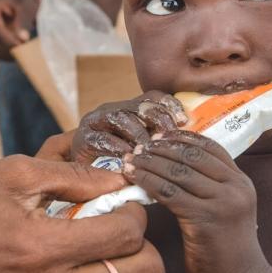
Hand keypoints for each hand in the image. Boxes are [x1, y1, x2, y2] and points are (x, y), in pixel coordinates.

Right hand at [0, 0, 39, 59]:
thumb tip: (22, 38)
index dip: (10, 41)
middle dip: (9, 49)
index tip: (24, 45)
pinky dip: (5, 55)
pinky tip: (18, 50)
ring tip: (24, 49)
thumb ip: (25, 19)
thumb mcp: (28, 3)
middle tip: (26, 48)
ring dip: (8, 53)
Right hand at [0, 156, 164, 272]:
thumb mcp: (16, 172)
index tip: (119, 199)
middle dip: (140, 244)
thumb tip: (126, 180)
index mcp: (39, 247)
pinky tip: (76, 270)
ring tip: (101, 250)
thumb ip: (78, 177)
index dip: (133, 211)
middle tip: (117, 225)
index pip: (126, 235)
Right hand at [69, 92, 186, 160]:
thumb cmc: (120, 164)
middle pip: (139, 105)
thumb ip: (161, 143)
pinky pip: (101, 139)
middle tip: (168, 137)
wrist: (82, 175)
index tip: (183, 121)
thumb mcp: (143, 149)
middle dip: (157, 119)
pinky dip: (117, 149)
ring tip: (149, 150)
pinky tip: (130, 159)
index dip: (170, 105)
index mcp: (130, 109)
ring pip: (121, 118)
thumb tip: (190, 144)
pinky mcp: (82, 139)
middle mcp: (113, 110)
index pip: (153, 97)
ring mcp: (96, 122)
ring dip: (138, 134)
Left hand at [122, 131, 265, 272]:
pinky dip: (148, 181)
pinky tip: (133, 178)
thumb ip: (210, 185)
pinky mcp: (205, 218)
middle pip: (191, 156)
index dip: (181, 138)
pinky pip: (169, 192)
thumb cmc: (225, 245)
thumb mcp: (227, 207)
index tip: (158, 136)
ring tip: (130, 160)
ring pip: (178, 172)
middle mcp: (235, 187)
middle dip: (161, 149)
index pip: (209, 147)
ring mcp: (222, 202)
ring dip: (150, 163)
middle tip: (138, 147)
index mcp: (241, 180)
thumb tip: (172, 162)